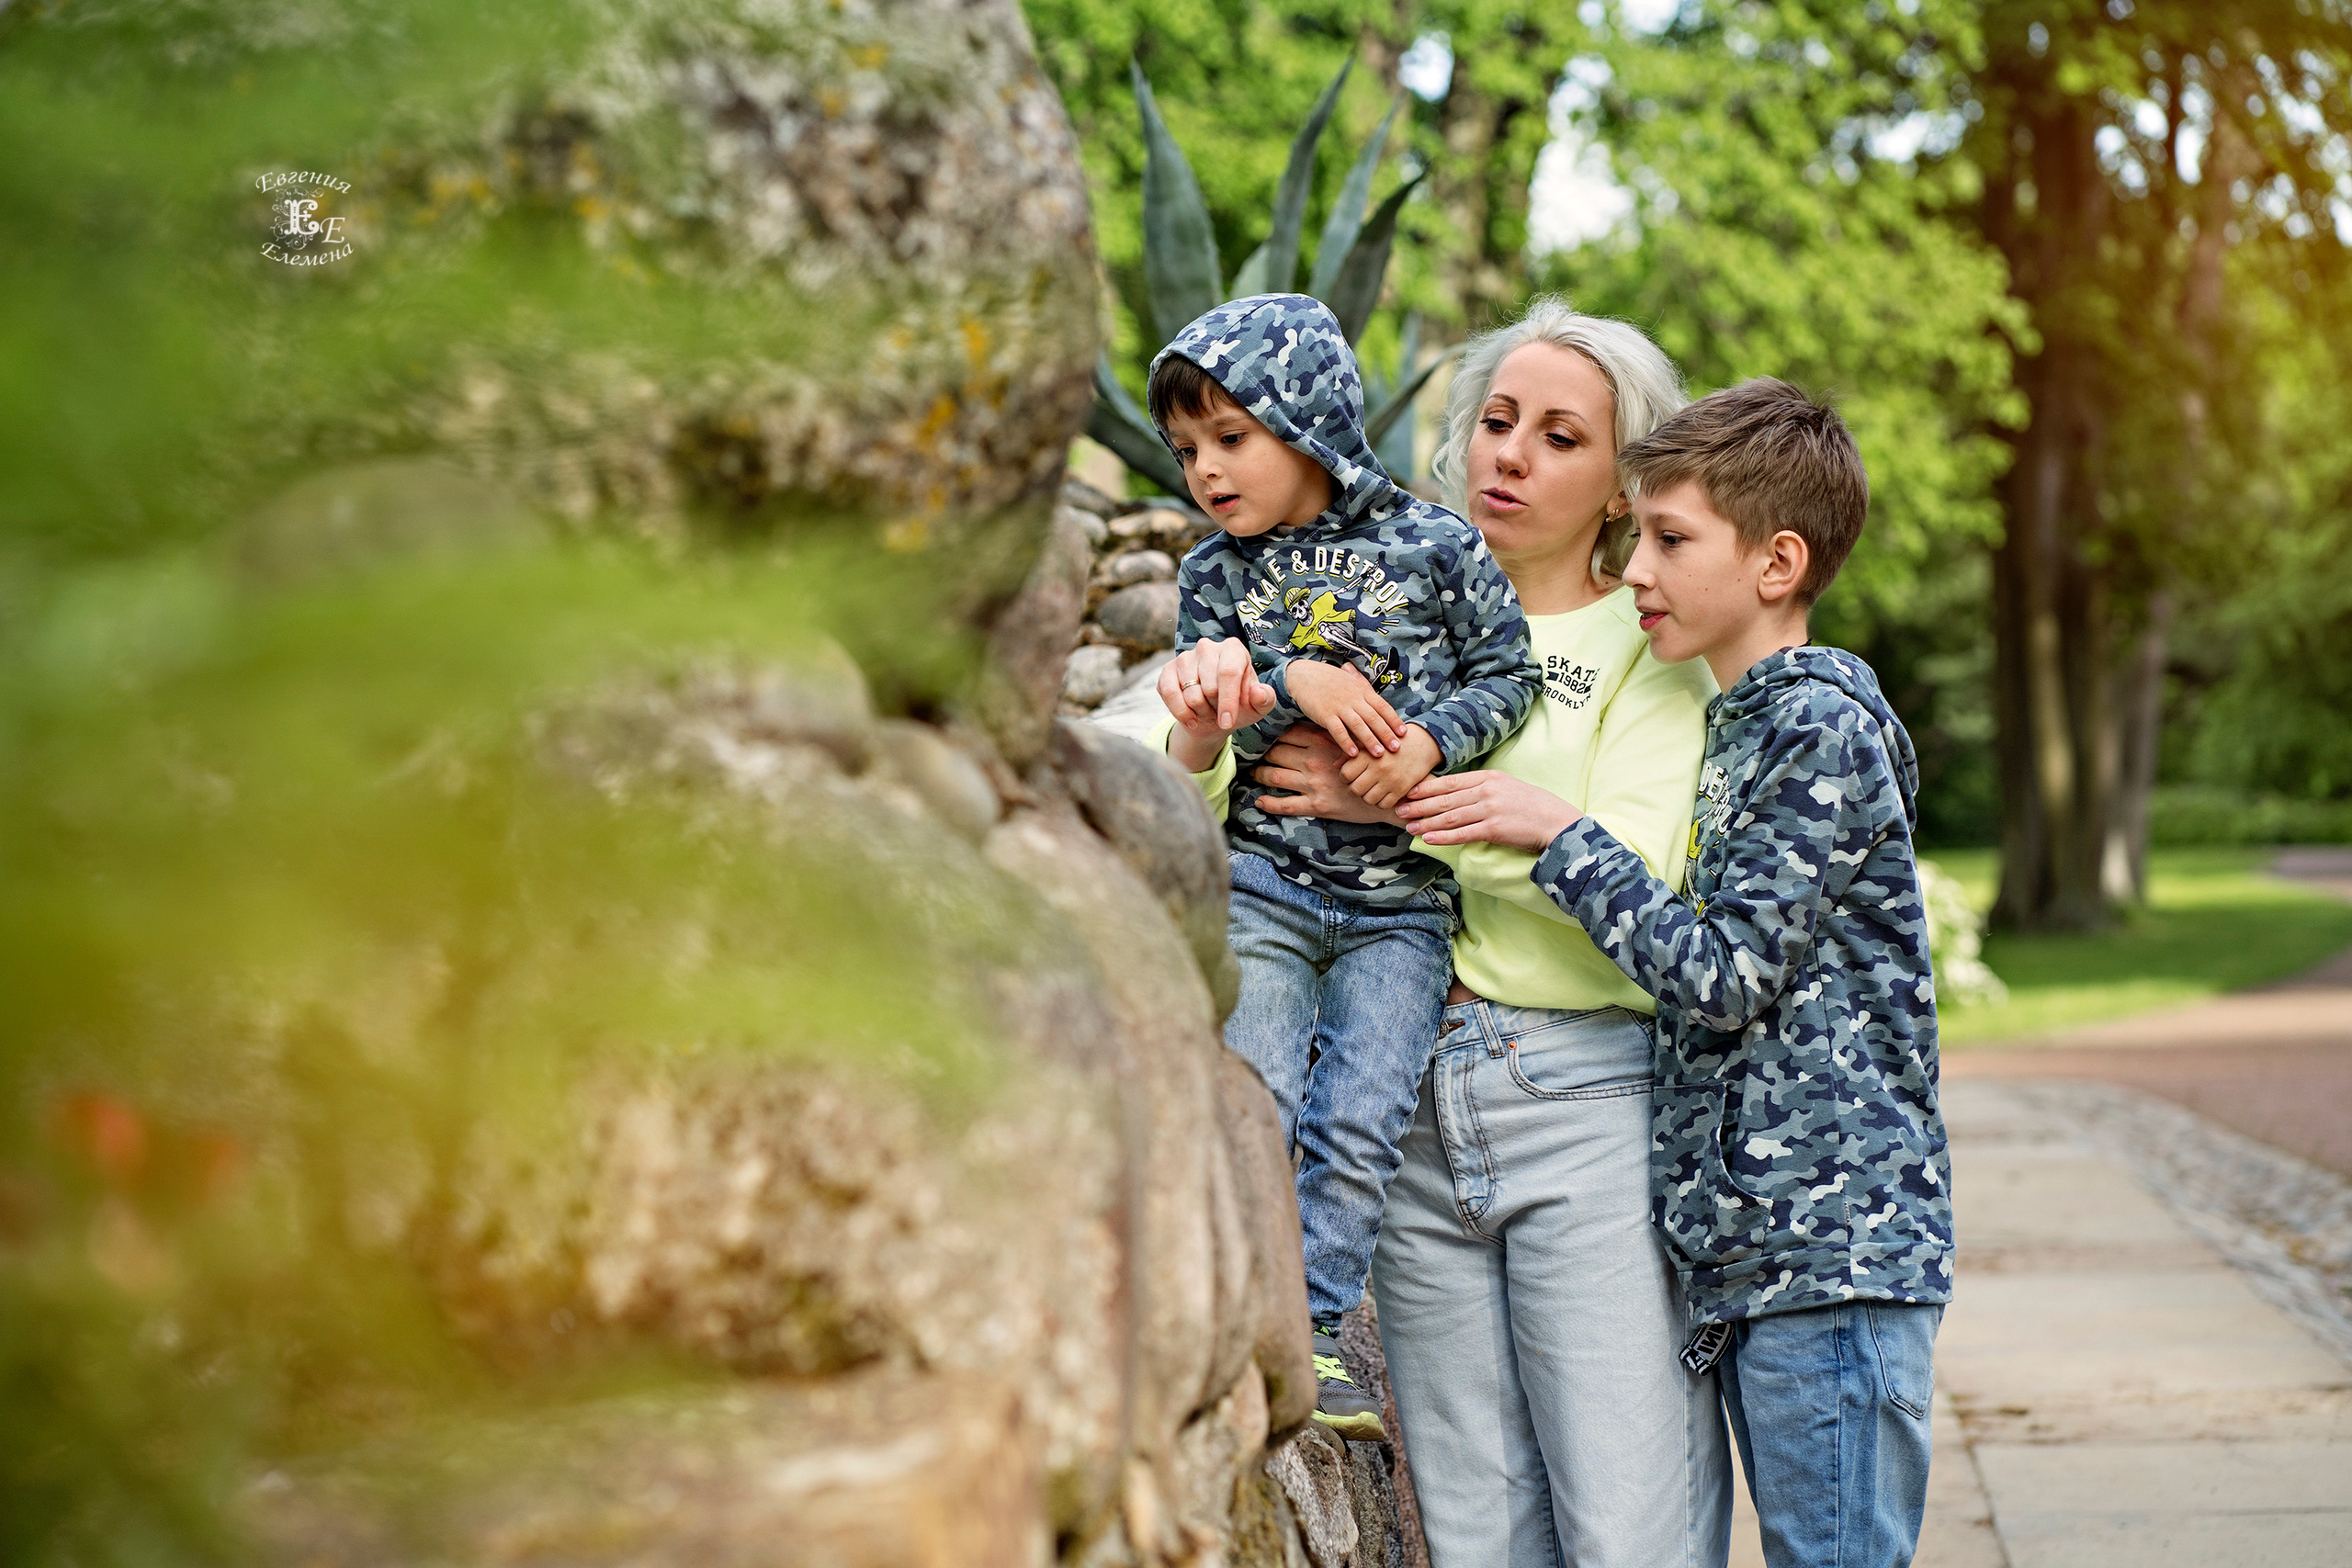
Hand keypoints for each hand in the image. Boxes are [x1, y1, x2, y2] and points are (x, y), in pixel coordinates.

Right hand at [1158, 637, 1274, 771]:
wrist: (1215, 716)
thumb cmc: (1240, 706)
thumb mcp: (1258, 706)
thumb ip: (1265, 699)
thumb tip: (1258, 692)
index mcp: (1233, 649)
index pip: (1228, 673)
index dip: (1228, 701)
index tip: (1228, 723)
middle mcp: (1208, 647)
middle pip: (1209, 687)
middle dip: (1215, 709)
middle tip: (1220, 713)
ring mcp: (1185, 657)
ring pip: (1190, 695)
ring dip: (1200, 713)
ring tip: (1208, 712)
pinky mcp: (1167, 670)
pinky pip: (1169, 694)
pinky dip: (1181, 713)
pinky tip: (1191, 719)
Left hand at [1251, 725, 1402, 825]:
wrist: (1394, 789)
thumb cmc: (1378, 757)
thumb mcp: (1362, 731)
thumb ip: (1346, 711)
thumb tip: (1347, 670)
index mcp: (1322, 740)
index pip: (1287, 734)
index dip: (1272, 734)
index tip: (1262, 735)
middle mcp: (1313, 760)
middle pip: (1275, 753)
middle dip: (1260, 754)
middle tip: (1250, 755)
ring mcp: (1313, 783)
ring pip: (1275, 777)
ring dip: (1259, 776)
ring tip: (1252, 775)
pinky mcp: (1317, 805)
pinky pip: (1286, 805)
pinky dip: (1269, 804)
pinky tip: (1259, 802)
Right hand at [1284, 659, 1407, 758]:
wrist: (1304, 675)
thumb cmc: (1329, 680)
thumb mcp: (1351, 680)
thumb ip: (1365, 691)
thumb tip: (1379, 701)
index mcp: (1362, 690)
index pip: (1383, 706)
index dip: (1394, 720)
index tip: (1404, 733)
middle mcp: (1354, 699)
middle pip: (1374, 718)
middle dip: (1386, 734)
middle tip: (1397, 748)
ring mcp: (1340, 707)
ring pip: (1359, 726)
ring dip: (1370, 741)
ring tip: (1379, 754)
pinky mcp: (1326, 714)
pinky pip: (1338, 730)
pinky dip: (1346, 742)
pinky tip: (1352, 754)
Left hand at [1341, 724, 1442, 809]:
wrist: (1421, 744)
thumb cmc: (1390, 743)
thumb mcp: (1370, 743)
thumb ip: (1351, 752)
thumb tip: (1335, 765)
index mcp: (1369, 754)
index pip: (1345, 774)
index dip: (1345, 777)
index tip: (1350, 775)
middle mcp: (1378, 767)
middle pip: (1355, 789)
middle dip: (1355, 788)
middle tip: (1360, 784)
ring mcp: (1391, 779)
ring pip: (1368, 799)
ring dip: (1367, 796)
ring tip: (1371, 789)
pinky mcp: (1402, 789)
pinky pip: (1383, 805)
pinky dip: (1381, 802)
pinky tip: (1383, 794)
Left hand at [1396, 770, 1582, 852]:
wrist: (1557, 823)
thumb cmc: (1533, 807)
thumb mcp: (1508, 787)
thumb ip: (1484, 787)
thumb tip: (1459, 793)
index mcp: (1489, 777)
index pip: (1451, 781)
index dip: (1427, 787)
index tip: (1409, 791)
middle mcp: (1487, 790)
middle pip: (1445, 797)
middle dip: (1419, 804)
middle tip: (1399, 809)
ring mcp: (1490, 809)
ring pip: (1450, 815)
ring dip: (1426, 821)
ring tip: (1409, 827)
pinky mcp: (1495, 828)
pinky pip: (1462, 833)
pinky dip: (1443, 836)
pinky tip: (1429, 838)